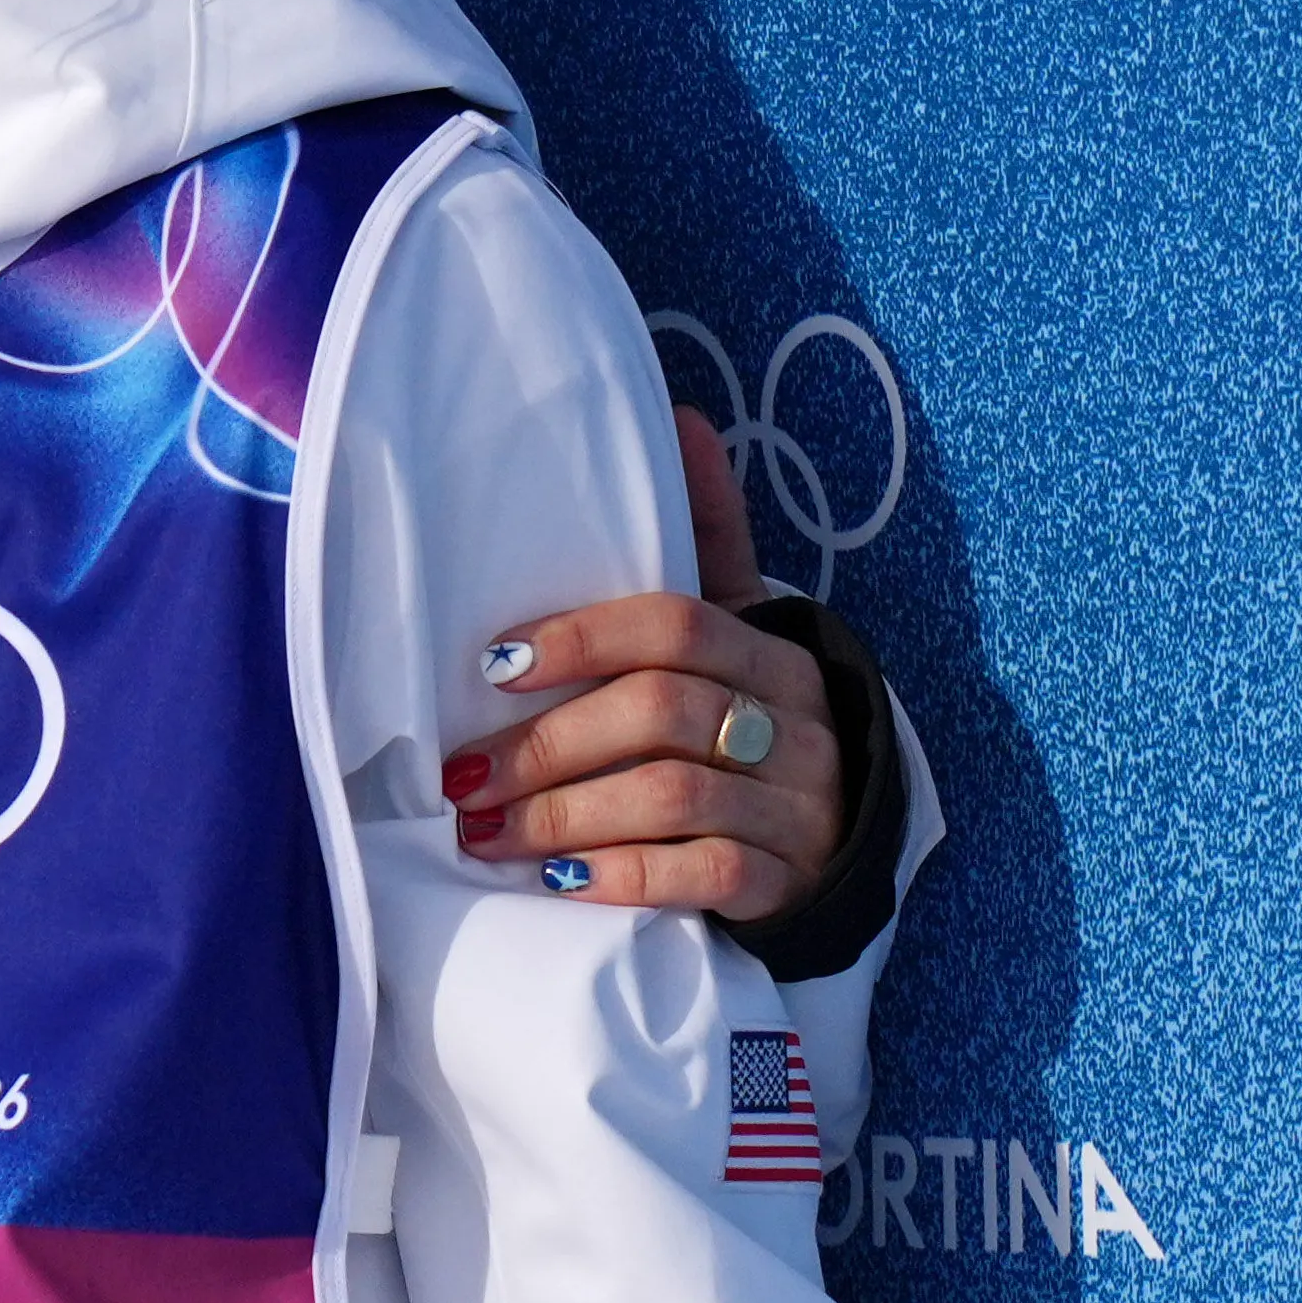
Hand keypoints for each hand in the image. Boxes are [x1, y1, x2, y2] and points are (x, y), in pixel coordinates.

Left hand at [439, 407, 841, 921]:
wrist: (838, 837)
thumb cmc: (753, 717)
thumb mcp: (742, 624)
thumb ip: (706, 536)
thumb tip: (683, 419)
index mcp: (775, 650)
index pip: (675, 623)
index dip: (578, 640)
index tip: (490, 669)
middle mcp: (796, 725)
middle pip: (659, 713)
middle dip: (546, 746)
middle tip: (463, 774)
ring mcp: (801, 808)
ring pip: (672, 799)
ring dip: (563, 817)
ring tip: (483, 832)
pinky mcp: (790, 884)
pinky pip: (706, 878)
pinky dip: (623, 878)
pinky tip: (560, 883)